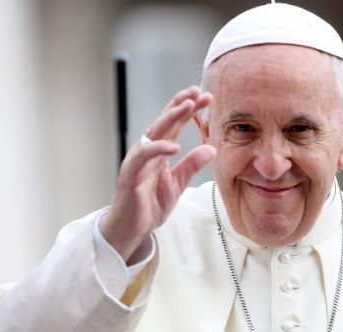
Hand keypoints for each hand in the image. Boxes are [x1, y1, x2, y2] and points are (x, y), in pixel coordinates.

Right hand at [100, 86, 215, 262]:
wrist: (131, 228)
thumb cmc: (149, 204)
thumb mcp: (178, 183)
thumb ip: (192, 165)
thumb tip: (211, 148)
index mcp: (158, 152)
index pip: (174, 125)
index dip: (187, 109)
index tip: (205, 96)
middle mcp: (147, 151)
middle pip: (164, 122)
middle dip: (181, 105)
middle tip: (198, 92)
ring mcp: (137, 161)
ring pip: (154, 133)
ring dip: (170, 118)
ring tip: (188, 106)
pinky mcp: (130, 174)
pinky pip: (143, 157)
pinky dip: (158, 149)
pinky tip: (174, 145)